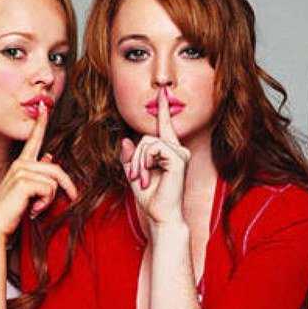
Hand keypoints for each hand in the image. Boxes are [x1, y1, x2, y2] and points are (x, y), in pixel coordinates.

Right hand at [0, 102, 77, 239]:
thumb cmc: (9, 213)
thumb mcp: (26, 192)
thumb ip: (38, 174)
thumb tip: (49, 156)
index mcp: (20, 165)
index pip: (33, 140)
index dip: (40, 123)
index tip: (44, 106)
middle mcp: (20, 164)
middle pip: (56, 170)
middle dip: (65, 188)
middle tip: (61, 203)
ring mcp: (21, 171)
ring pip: (54, 181)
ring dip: (50, 200)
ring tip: (35, 209)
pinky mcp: (23, 181)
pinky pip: (50, 189)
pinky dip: (45, 204)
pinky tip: (31, 211)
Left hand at [120, 87, 190, 226]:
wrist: (161, 215)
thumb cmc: (151, 197)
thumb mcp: (135, 174)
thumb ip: (130, 157)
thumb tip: (127, 140)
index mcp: (169, 151)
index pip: (165, 126)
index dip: (163, 109)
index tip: (163, 93)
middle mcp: (178, 149)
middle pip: (146, 137)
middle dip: (135, 158)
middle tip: (137, 178)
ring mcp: (180, 153)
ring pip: (147, 142)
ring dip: (138, 162)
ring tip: (143, 179)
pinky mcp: (178, 158)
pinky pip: (152, 148)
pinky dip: (145, 161)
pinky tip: (149, 176)